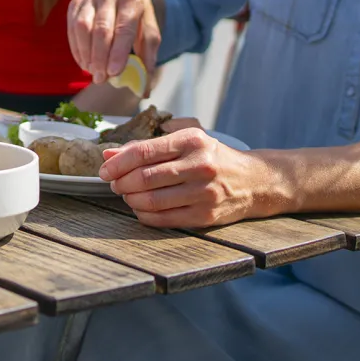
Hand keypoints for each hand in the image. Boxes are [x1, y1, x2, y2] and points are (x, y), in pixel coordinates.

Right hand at [67, 0, 160, 84]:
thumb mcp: (150, 31)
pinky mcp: (76, 3)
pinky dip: (77, 48)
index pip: (124, 28)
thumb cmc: (140, 16)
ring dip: (86, 53)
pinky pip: (72, 28)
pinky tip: (84, 62)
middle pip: (101, 29)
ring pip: (83, 27)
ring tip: (92, 72)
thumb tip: (144, 91)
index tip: (114, 73)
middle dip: (100, 57)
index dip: (118, 52)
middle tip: (100, 78)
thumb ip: (147, 58)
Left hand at [99, 126, 287, 227]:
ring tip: (128, 196)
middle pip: (144, 178)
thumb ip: (146, 147)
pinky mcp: (206, 215)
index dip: (117, 163)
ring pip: (152, 200)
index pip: (143, 152)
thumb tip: (108, 155)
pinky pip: (165, 219)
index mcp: (191, 141)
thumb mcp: (185, 142)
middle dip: (121, 183)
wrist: (255, 181)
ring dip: (131, 200)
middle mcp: (200, 165)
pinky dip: (145, 216)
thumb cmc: (212, 158)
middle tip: (115, 184)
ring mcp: (204, 192)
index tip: (103, 171)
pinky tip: (140, 209)